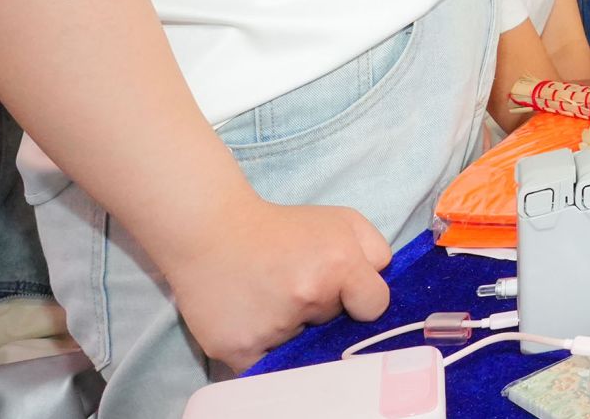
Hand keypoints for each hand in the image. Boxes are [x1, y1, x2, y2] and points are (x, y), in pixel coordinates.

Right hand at [167, 197, 391, 372]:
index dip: (361, 299)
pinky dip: (266, 352)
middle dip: (323, 310)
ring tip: (270, 300)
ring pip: (302, 345)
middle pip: (335, 324)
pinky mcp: (239, 349)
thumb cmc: (281, 227)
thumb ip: (375, 251)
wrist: (208, 230)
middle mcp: (309, 296)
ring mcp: (273, 327)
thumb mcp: (340, 220)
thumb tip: (380, 290)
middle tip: (296, 286)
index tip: (344, 290)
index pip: (375, 305)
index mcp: (339, 264)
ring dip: (293, 330)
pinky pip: (269, 368)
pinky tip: (255, 323)